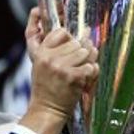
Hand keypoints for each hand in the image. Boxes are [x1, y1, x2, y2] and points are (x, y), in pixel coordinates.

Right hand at [24, 7, 98, 127]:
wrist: (46, 110)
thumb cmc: (46, 88)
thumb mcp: (40, 64)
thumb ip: (51, 48)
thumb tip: (60, 24)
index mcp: (41, 53)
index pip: (61, 32)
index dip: (69, 38)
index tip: (72, 45)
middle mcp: (51, 58)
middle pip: (77, 42)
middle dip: (82, 51)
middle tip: (79, 62)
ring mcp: (63, 67)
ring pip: (86, 52)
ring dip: (89, 60)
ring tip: (82, 70)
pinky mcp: (74, 77)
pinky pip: (92, 66)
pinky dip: (92, 72)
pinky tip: (85, 79)